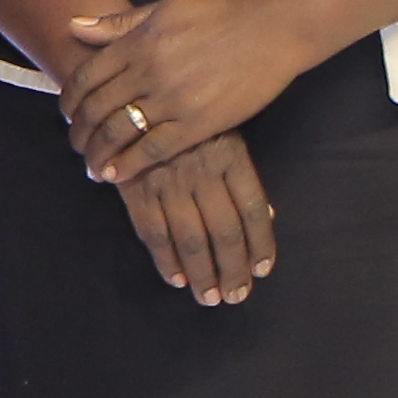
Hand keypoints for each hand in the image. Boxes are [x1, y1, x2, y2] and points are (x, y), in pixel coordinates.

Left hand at [56, 0, 321, 179]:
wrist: (272, 26)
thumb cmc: (219, 12)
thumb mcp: (163, 7)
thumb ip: (118, 23)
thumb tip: (73, 25)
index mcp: (137, 44)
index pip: (86, 78)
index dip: (70, 101)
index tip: (68, 114)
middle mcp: (148, 73)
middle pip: (96, 109)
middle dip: (79, 132)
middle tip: (76, 144)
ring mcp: (173, 100)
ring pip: (119, 133)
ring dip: (97, 152)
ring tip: (92, 165)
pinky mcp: (200, 123)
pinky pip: (154, 150)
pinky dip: (129, 165)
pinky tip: (116, 174)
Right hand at [114, 129, 281, 304]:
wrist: (130, 100)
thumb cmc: (186, 121)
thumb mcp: (223, 135)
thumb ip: (241, 175)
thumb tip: (267, 216)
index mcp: (230, 155)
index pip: (253, 209)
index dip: (261, 244)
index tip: (263, 271)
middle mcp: (202, 171)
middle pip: (224, 231)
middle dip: (232, 269)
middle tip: (236, 295)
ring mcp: (167, 180)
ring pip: (190, 237)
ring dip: (202, 272)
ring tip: (210, 297)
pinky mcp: (135, 187)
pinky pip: (153, 231)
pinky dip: (166, 259)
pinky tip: (177, 278)